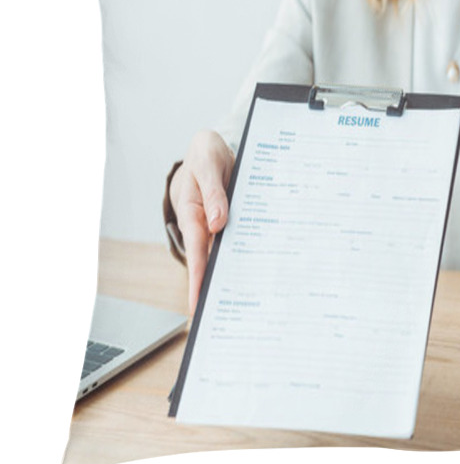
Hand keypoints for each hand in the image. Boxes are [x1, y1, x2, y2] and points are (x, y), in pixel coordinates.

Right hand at [169, 130, 234, 313]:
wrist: (210, 147)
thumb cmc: (205, 154)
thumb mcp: (209, 163)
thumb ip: (214, 192)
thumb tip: (217, 224)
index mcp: (193, 211)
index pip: (197, 250)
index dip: (198, 278)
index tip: (198, 303)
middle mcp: (204, 223)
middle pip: (211, 260)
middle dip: (216, 287)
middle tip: (224, 316)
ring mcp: (217, 224)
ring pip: (226, 253)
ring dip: (235, 274)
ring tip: (248, 303)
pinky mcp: (231, 221)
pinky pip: (239, 240)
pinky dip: (247, 254)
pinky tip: (262, 270)